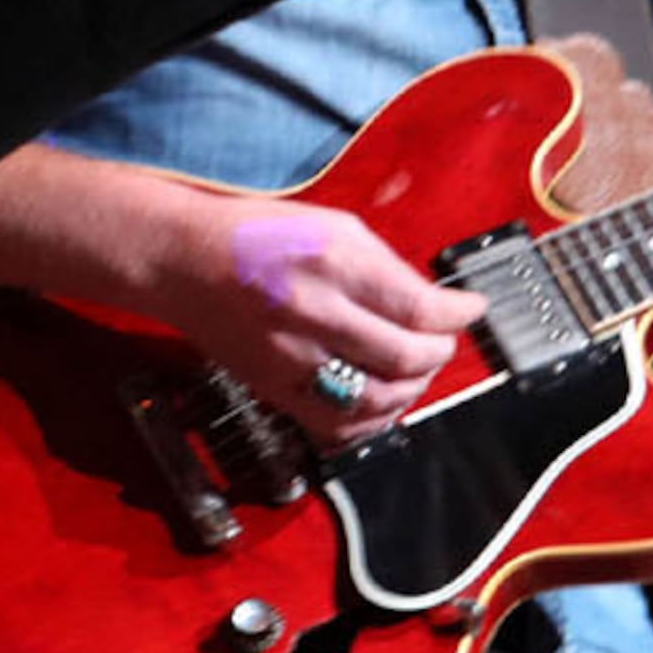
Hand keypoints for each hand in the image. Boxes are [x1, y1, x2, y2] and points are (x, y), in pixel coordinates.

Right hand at [153, 193, 487, 448]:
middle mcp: (313, 313)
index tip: (471, 309)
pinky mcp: (274, 389)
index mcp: (331, 262)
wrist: (181, 261)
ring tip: (415, 371)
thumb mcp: (329, 225)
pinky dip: (372, 422)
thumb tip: (431, 302)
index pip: (418, 305)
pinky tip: (383, 402)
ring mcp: (292, 358)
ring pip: (377, 401)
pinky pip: (338, 427)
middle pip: (404, 357)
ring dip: (412, 390)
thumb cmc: (254, 236)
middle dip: (439, 353)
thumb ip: (382, 266)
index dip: (458, 314)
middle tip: (443, 341)